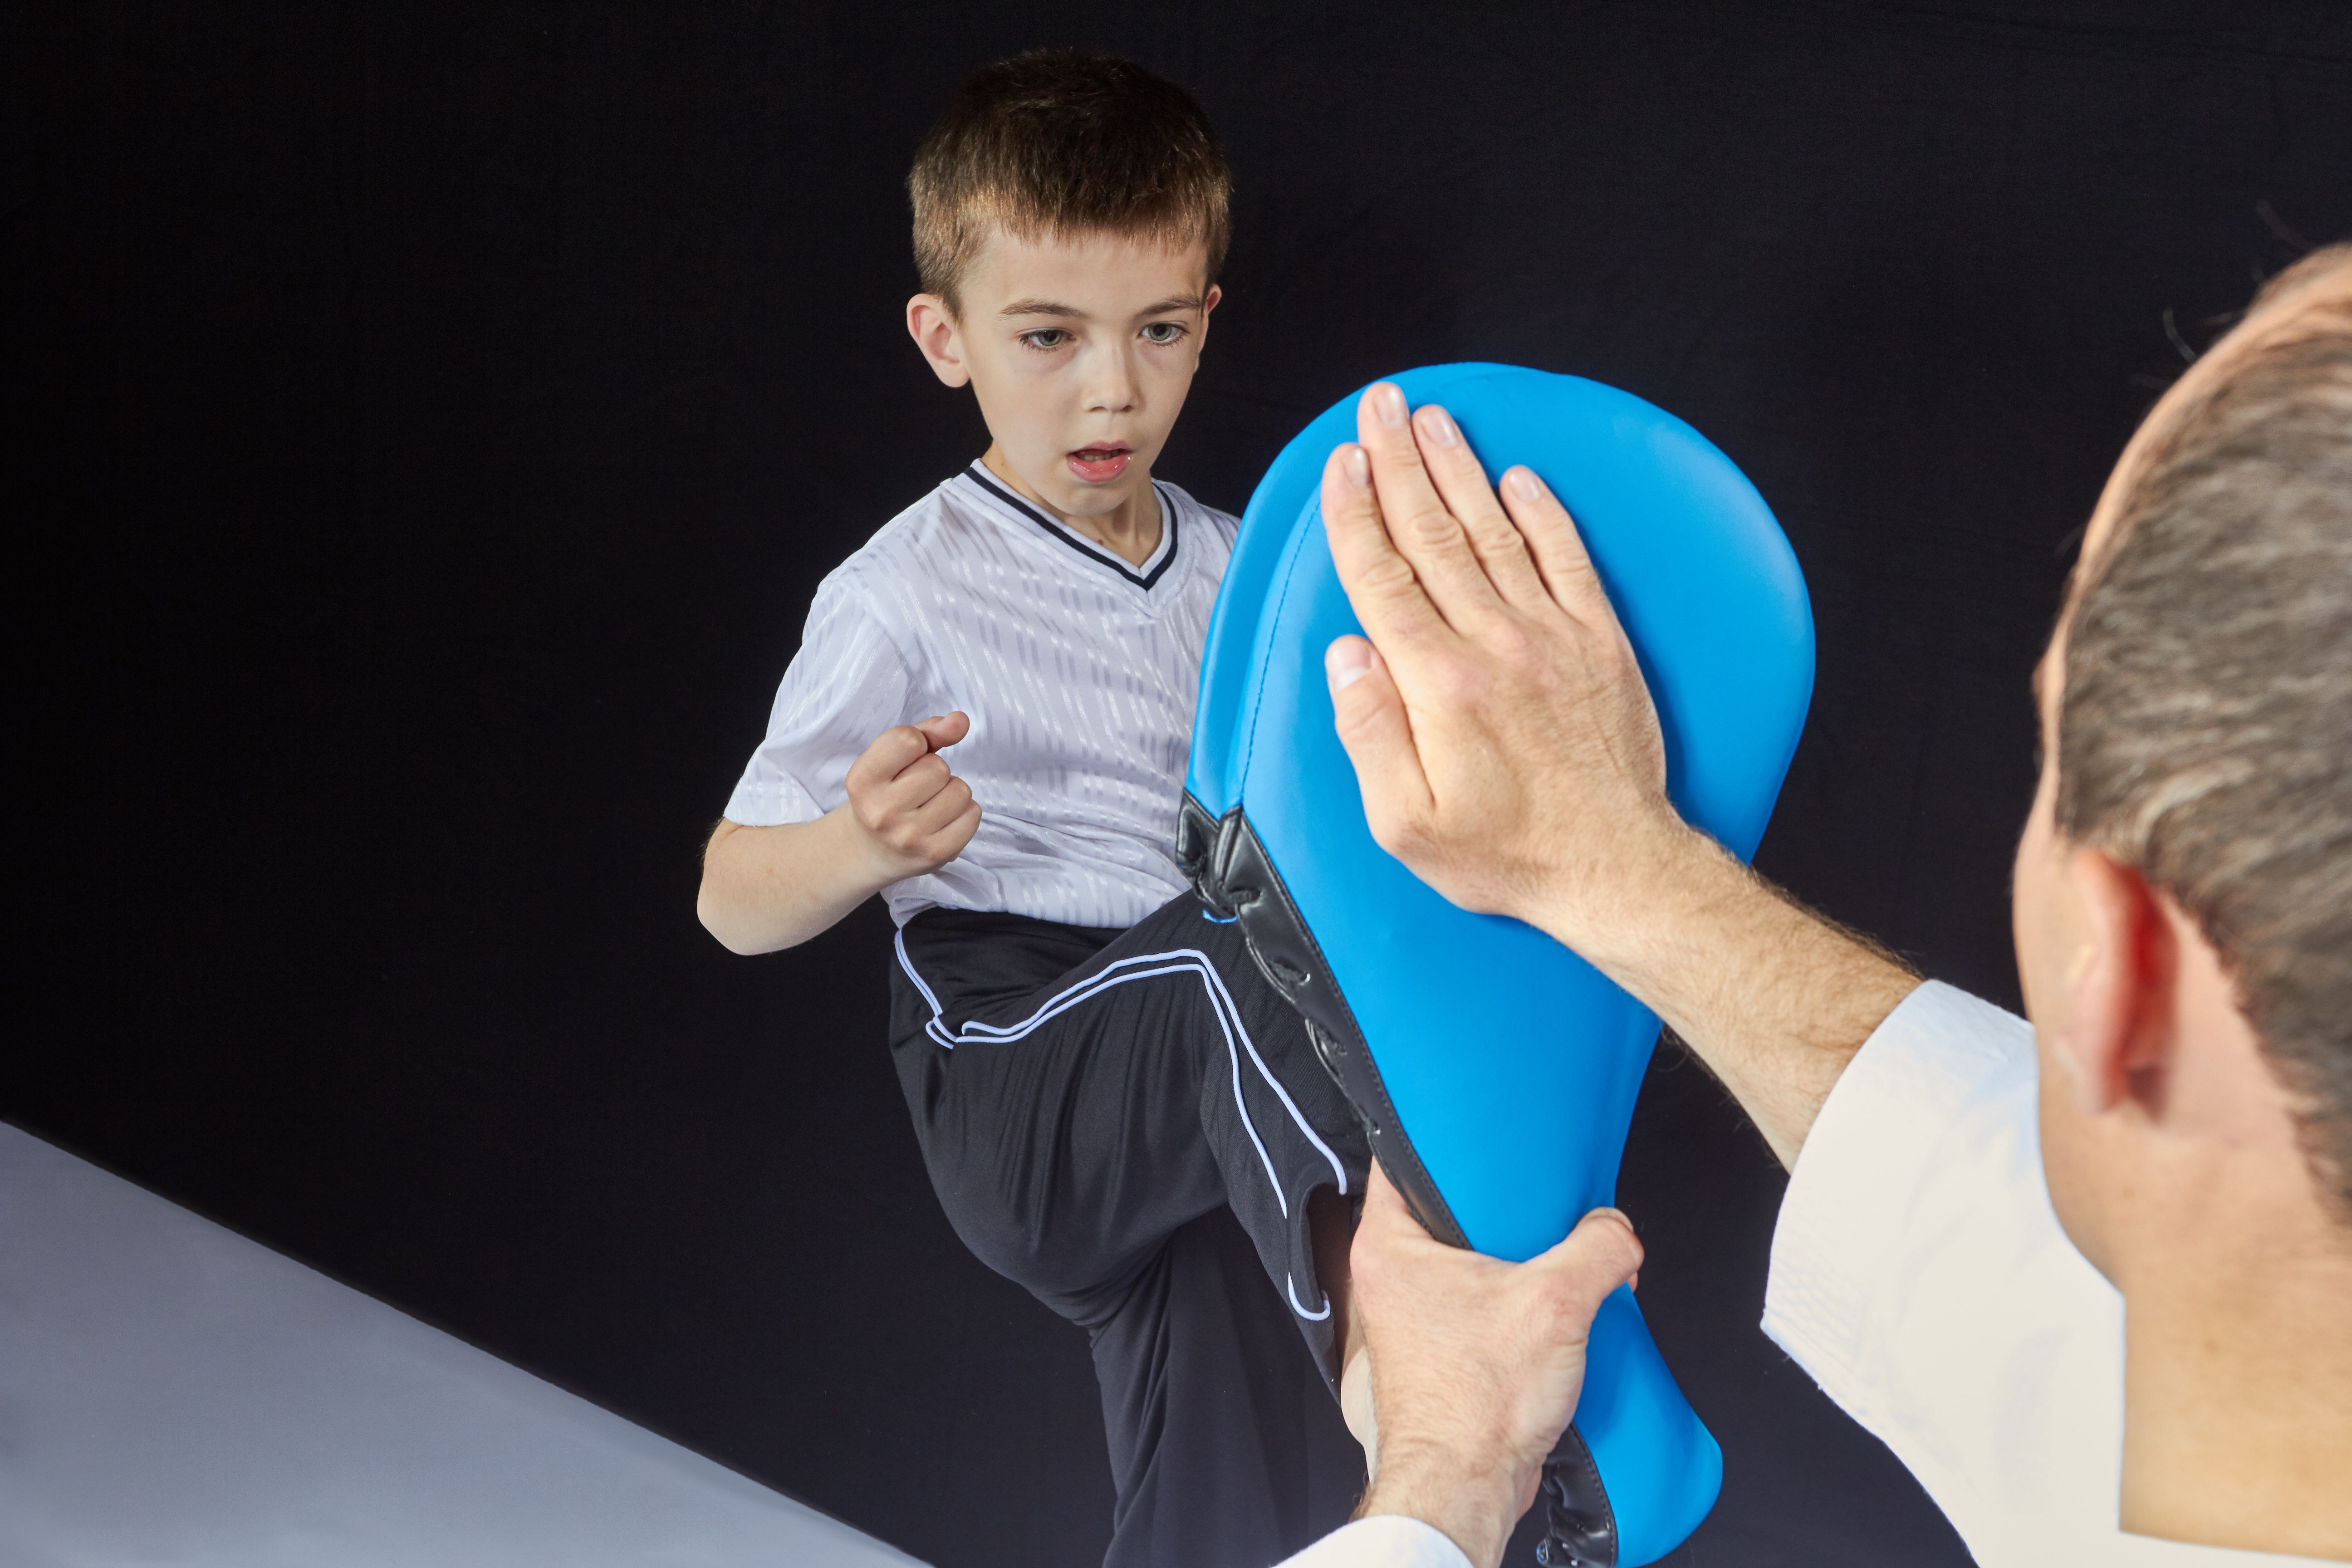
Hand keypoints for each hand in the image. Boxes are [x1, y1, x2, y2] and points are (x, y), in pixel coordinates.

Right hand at [843, 712, 981, 879]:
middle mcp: (881, 811)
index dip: (917, 743)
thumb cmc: (887, 793)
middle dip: (935, 771)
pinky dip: (965, 813)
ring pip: (960, 790)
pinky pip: (973, 814)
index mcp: (862, 781)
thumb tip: (960, 720)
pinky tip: (943, 821)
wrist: (873, 849)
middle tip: (916, 789)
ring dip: (952, 792)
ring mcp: (908, 836)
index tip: (907, 758)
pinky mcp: (935, 853)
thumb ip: (926, 732)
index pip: (907, 739)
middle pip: (938, 767)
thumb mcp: (892, 759)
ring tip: (930, 805)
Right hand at [1318, 382, 1687, 950]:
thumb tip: (1347, 654)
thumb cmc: (1509, 854)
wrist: (1615, 868)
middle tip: (1380, 407)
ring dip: (1460, 470)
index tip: (1343, 465)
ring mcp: (1553, 637)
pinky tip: (1519, 476)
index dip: (1357, 514)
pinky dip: (1543, 513)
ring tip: (1433, 420)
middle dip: (1400, 463)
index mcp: (1439, 685)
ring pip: (1496, 532)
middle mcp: (1497, 645)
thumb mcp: (1405, 822)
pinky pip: (1568, 560)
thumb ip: (1369, 731)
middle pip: (1434, 535)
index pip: (1383, 577)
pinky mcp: (1600, 644)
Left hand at [1352, 1163, 1642, 1567]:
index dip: (1447, 1137)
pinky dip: (1518, 1297)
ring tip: (1553, 1252)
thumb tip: (1617, 1233)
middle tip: (1537, 1195)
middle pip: (1447, 1207)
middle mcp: (1392, 1276)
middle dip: (1501, 1203)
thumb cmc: (1474, 1407)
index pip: (1403, 1157)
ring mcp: (1416, 1314)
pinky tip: (1554, 1301)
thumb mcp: (1556, 1304)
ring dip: (1517, 1257)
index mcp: (1388, 1245)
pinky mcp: (1445, 1347)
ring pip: (1471, 1257)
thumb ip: (1598, 1250)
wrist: (1466, 1484)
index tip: (1485, 1129)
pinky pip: (1483, 1300)